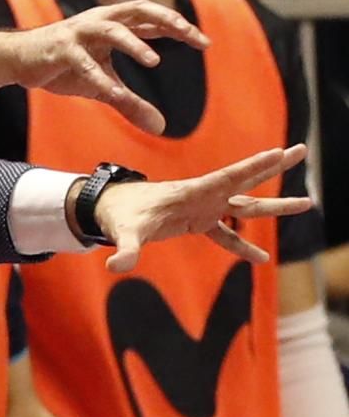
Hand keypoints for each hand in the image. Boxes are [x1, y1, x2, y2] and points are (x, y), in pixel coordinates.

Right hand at [0, 0, 209, 133]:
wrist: (18, 60)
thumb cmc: (63, 66)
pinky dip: (99, 79)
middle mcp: (99, 21)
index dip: (179, 27)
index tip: (205, 43)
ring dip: (134, 43)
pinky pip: (83, 64)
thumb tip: (160, 127)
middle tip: (190, 35)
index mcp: (112, 24)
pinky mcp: (60, 50)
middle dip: (166, 20)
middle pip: (138, 10)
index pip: (152, 19)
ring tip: (154, 60)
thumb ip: (131, 103)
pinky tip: (114, 94)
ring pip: (111, 30)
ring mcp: (78, 33)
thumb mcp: (102, 86)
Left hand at [92, 144, 311, 272]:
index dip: (252, 167)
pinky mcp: (197, 221)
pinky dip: (243, 245)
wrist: (110, 209)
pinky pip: (226, 234)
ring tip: (307, 202)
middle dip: (273, 167)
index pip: (226, 177)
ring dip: (273, 204)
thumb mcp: (122, 234)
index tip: (277, 152)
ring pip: (244, 205)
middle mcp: (201, 196)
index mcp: (190, 192)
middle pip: (244, 181)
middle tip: (302, 150)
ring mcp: (202, 208)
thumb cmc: (118, 216)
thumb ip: (125, 250)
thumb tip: (115, 266)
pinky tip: (262, 258)